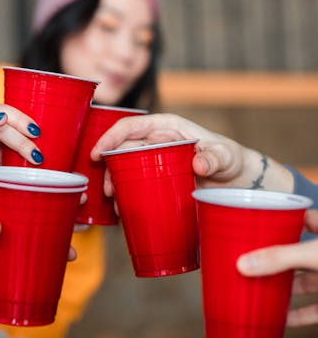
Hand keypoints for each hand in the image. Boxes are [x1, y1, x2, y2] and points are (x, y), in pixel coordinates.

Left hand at [0, 199, 77, 337]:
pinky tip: (50, 273)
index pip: (9, 201)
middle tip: (76, 225)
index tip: (55, 198)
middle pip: (21, 224)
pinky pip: (13, 270)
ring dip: (44, 249)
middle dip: (47, 224)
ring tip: (70, 252)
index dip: (32, 199)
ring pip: (21, 248)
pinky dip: (31, 271)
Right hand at [91, 112, 292, 195]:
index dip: (110, 137)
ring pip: (125, 168)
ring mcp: (156, 162)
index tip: (98, 154)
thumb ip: (214, 158)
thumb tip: (198, 164)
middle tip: (108, 191)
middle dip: (109, 168)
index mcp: (167, 127)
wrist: (238, 181)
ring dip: (115, 184)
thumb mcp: (225, 156)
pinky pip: (136, 184)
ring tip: (115, 204)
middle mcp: (157, 142)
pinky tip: (124, 211)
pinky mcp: (158, 180)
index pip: (131, 127)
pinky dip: (127, 196)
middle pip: (123, 150)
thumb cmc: (231, 159)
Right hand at [237, 210, 317, 326]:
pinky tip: (280, 320)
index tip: (252, 224)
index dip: (277, 219)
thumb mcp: (313, 253)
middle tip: (245, 261)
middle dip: (271, 258)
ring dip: (282, 287)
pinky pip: (314, 309)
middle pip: (294, 253)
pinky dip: (298, 315)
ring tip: (255, 290)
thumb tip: (243, 264)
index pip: (298, 218)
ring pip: (303, 282)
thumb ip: (281, 258)